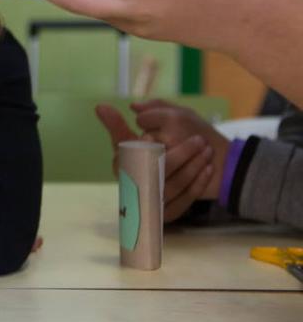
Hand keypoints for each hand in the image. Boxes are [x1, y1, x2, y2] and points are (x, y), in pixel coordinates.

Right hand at [95, 102, 217, 222]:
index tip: (148, 136)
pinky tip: (207, 169)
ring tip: (207, 152)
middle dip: (177, 155)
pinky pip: (181, 202)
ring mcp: (150, 201)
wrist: (218, 166)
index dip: (137, 148)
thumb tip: (102, 107)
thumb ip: (147, 112)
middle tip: (199, 140)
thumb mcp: (170, 119)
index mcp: (126, 161)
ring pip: (169, 186)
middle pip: (151, 171)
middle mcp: (134, 182)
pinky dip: (195, 185)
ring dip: (190, 168)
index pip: (124, 155)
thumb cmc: (186, 140)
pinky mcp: (166, 213)